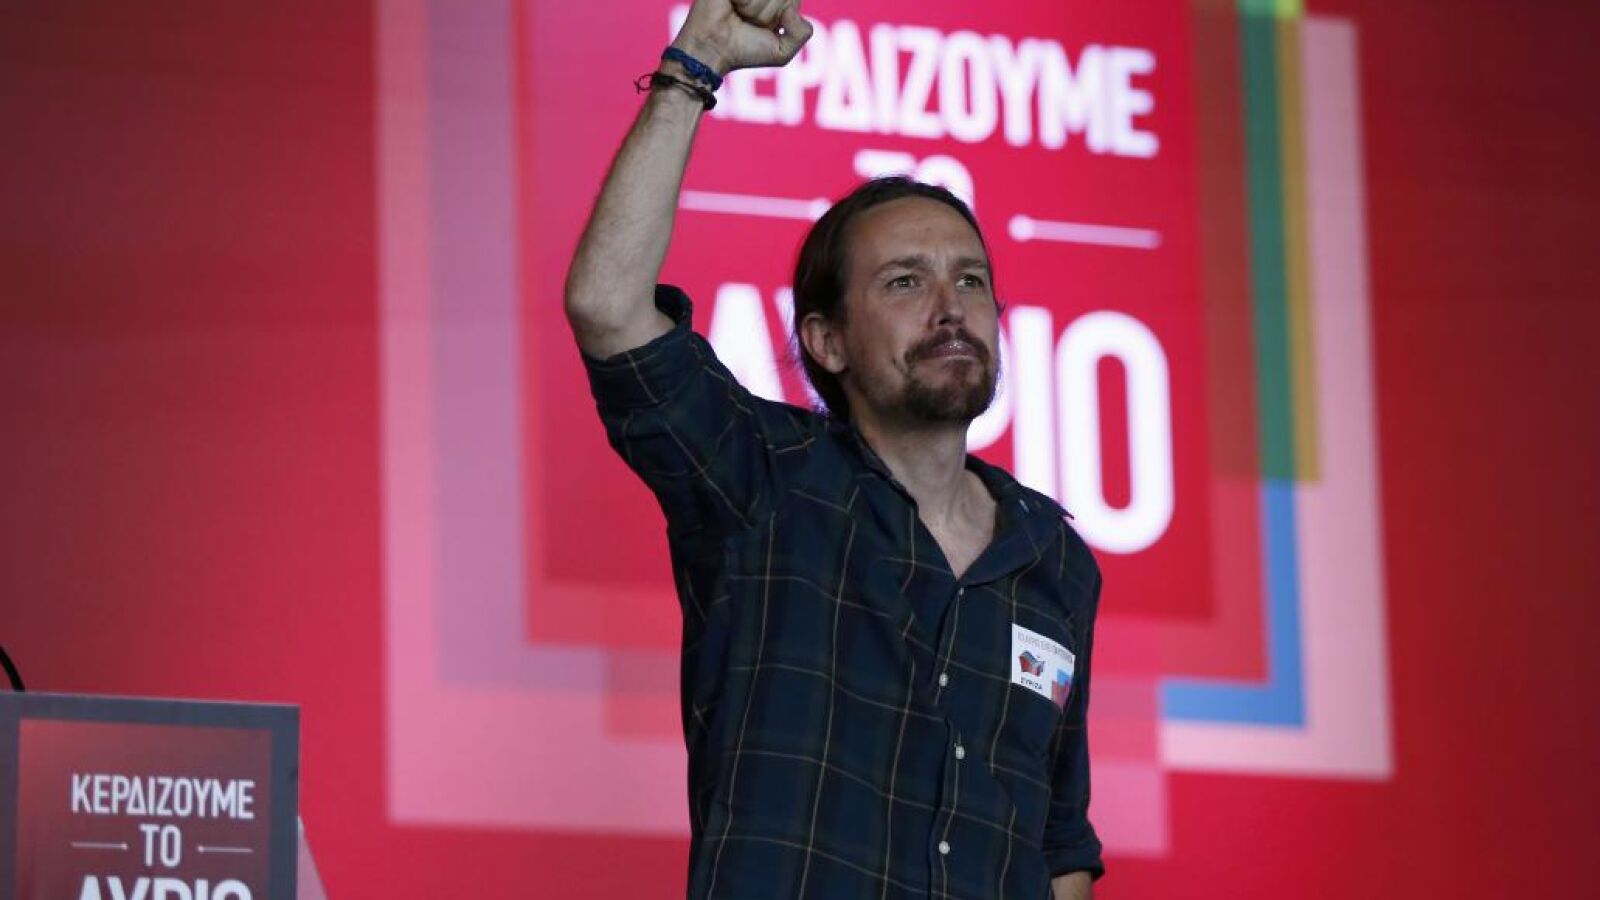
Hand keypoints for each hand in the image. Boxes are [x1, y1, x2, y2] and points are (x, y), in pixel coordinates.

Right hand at [669, 0, 812, 74]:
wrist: (713, 48)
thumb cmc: (745, 51)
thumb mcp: (782, 52)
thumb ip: (802, 33)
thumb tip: (791, 9)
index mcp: (779, 0)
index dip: (783, 14)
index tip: (767, 26)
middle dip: (768, 14)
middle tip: (750, 22)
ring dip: (755, 9)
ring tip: (739, 14)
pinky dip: (743, 1)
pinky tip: (732, 4)